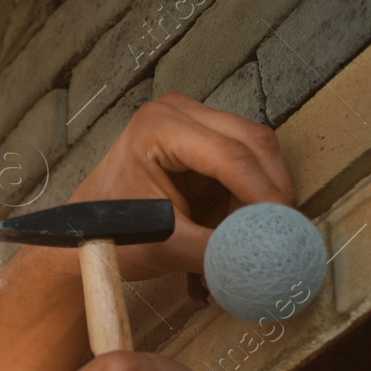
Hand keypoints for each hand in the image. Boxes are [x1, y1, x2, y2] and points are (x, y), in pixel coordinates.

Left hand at [56, 92, 298, 281]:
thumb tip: (266, 257)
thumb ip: (217, 251)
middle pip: (253, 142)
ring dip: (263, 193)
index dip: (265, 192)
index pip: (229, 156)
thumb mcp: (164, 246)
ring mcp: (192, 122)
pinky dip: (251, 195)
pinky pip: (247, 163)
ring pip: (256, 152)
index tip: (286, 226)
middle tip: (286, 231)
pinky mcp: (204, 139)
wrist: (83, 235)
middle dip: (273, 189)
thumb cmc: (111, 235)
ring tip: (254, 234)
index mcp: (158, 128)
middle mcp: (178, 113)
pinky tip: (240, 225)